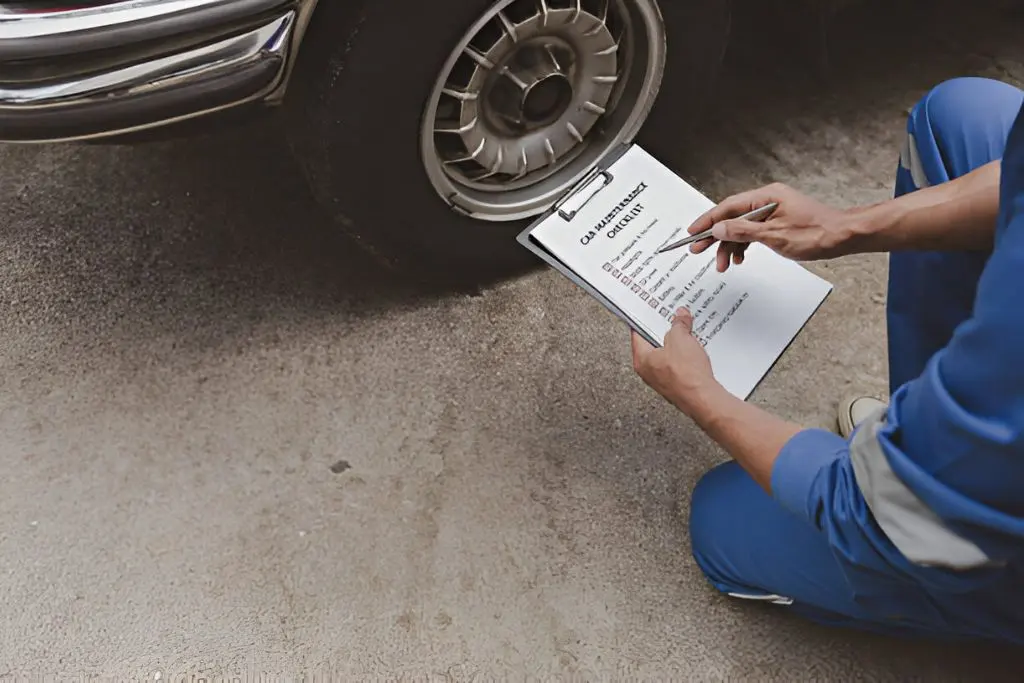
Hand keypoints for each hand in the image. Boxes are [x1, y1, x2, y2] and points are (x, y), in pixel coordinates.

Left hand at [631, 308, 720, 413]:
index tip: (652, 312)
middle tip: (674, 320)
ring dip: (678, 345)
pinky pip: (679, 367)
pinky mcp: (677, 386)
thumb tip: (680, 317)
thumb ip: (678, 325)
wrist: (703, 399)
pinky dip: (685, 358)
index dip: (645, 320)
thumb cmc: (686, 374)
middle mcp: (649, 372)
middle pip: (654, 345)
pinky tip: (696, 352)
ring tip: (688, 334)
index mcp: (642, 359)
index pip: (638, 334)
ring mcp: (662, 381)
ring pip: (668, 356)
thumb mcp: (680, 338)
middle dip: (666, 332)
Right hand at [686, 183, 852, 271]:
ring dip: (730, 246)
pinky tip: (739, 258)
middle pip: (732, 217)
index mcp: (766, 196)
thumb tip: (718, 229)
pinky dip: (743, 245)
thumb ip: (742, 232)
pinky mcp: (777, 222)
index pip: (728, 207)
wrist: (843, 237)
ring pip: (741, 228)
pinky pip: (752, 232)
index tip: (692, 232)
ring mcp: (773, 211)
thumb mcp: (774, 236)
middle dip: (715, 236)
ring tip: (722, 264)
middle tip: (698, 250)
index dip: (707, 220)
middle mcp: (768, 200)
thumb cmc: (817, 233)